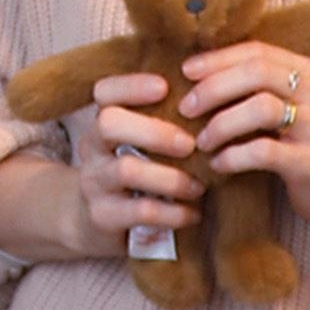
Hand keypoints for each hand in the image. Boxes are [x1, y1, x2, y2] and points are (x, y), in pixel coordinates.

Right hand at [76, 72, 202, 251]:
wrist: (95, 223)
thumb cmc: (136, 174)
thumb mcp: (141, 144)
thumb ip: (166, 122)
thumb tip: (216, 99)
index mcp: (104, 122)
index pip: (105, 92)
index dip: (132, 86)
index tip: (164, 87)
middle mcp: (92, 148)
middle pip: (108, 124)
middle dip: (154, 131)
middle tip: (190, 145)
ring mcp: (93, 183)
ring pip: (126, 170)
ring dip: (171, 178)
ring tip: (199, 187)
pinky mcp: (102, 216)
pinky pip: (140, 210)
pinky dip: (173, 212)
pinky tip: (193, 214)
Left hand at [178, 42, 309, 228]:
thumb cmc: (307, 145)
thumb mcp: (291, 107)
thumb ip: (258, 88)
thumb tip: (198, 76)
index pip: (258, 51)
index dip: (217, 59)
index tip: (185, 72)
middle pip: (257, 73)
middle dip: (213, 88)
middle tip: (186, 108)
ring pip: (261, 108)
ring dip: (221, 123)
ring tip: (201, 141)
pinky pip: (263, 151)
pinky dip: (233, 156)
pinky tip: (218, 164)